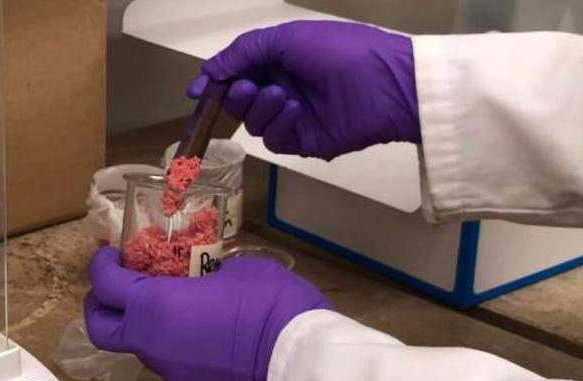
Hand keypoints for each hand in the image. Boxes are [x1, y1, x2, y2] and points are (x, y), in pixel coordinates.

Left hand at [83, 247, 329, 380]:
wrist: (302, 368)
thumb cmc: (270, 306)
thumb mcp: (241, 270)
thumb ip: (209, 275)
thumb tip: (209, 283)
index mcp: (155, 307)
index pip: (105, 285)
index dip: (101, 266)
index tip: (109, 256)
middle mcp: (153, 345)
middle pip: (102, 330)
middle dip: (101, 307)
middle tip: (118, 289)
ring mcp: (173, 377)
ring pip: (146, 349)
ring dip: (153, 329)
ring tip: (187, 313)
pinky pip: (180, 369)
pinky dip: (185, 353)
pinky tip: (216, 343)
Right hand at [189, 20, 419, 159]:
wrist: (386, 84)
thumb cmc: (340, 50)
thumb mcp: (287, 37)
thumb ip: (244, 52)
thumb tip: (208, 69)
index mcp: (279, 59)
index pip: (236, 73)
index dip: (214, 82)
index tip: (197, 92)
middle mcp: (282, 87)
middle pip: (238, 99)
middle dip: (236, 94)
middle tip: (248, 87)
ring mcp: (292, 117)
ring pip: (252, 121)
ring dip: (260, 107)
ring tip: (282, 95)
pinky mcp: (303, 141)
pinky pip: (274, 139)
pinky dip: (279, 124)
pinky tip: (296, 110)